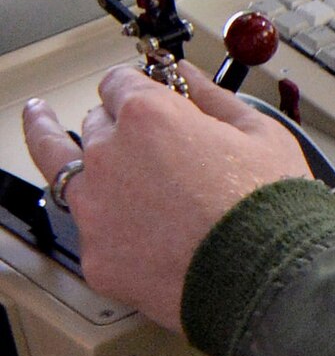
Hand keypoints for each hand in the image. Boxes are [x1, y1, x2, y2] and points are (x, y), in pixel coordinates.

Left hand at [22, 66, 311, 332]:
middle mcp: (109, 157)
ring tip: (41, 121)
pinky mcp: (98, 258)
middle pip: (95, 124)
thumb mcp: (262, 135)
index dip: (139, 86)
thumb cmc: (272, 208)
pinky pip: (93, 230)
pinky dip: (106, 223)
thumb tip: (188, 75)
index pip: (120, 82)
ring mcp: (97, 210)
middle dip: (117, 124)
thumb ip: (214, 97)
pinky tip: (123, 222)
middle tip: (140, 135)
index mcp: (148, 117)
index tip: (148, 93)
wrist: (269, 280)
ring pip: (63, 169)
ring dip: (62, 148)